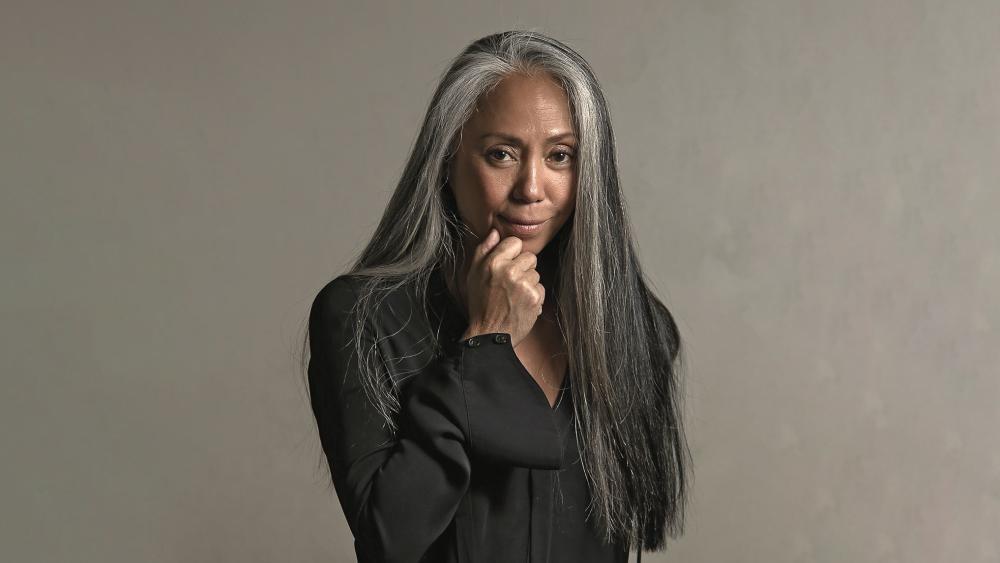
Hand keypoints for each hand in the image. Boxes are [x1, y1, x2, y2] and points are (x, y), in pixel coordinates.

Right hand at [460, 228, 544, 347]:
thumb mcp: (473, 274)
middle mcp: (509, 271)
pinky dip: (533, 295)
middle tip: (509, 283)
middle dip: (522, 268)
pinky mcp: (534, 297)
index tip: (506, 266)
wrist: (489, 334)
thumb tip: (495, 232)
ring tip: (514, 295)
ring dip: (528, 282)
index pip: (515, 242)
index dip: (512, 254)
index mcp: (493, 262)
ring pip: (536, 272)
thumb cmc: (480, 303)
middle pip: (529, 256)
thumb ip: (484, 250)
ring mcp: (524, 284)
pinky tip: (521, 303)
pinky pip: (540, 287)